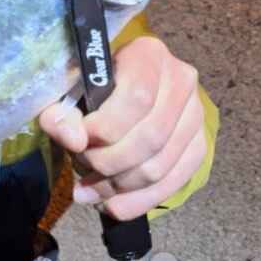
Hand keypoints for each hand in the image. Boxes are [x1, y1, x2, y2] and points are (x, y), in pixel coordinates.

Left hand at [38, 36, 207, 220]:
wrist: (122, 85)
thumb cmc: (92, 84)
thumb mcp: (70, 90)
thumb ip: (62, 112)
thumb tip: (72, 139)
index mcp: (149, 55)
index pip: (137, 98)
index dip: (105, 128)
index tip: (77, 142)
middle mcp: (181, 80)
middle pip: (149, 137)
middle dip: (108, 162)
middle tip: (81, 168)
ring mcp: (195, 114)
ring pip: (160, 165)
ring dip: (119, 186)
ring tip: (88, 190)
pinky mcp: (199, 144)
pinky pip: (174, 182)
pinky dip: (139, 201)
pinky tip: (112, 206)